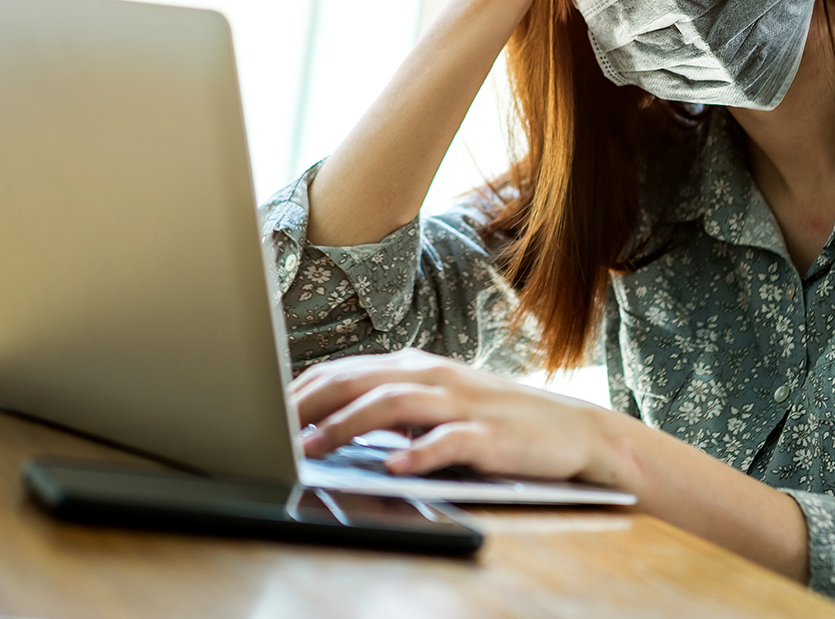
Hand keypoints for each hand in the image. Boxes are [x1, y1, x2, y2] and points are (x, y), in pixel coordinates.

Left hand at [293, 348, 608, 480]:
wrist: (572, 431)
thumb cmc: (497, 420)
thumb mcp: (437, 403)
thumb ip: (389, 404)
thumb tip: (326, 417)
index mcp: (415, 366)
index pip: (345, 370)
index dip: (300, 388)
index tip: (262, 409)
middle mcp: (433, 376)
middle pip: (359, 380)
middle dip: (310, 402)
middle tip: (270, 427)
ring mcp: (461, 404)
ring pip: (393, 404)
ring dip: (347, 425)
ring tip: (313, 446)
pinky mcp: (489, 436)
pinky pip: (448, 441)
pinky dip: (418, 452)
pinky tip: (393, 466)